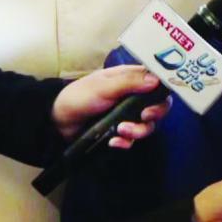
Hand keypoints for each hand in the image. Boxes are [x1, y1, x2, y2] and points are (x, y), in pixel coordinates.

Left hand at [51, 65, 170, 147]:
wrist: (57, 123)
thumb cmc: (79, 97)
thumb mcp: (103, 86)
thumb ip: (129, 82)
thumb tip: (157, 80)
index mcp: (131, 79)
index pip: (158, 81)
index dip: (164, 89)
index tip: (161, 97)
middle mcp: (134, 97)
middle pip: (159, 105)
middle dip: (155, 113)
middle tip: (145, 116)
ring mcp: (128, 116)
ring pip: (148, 125)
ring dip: (138, 130)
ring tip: (121, 131)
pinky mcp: (121, 132)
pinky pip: (133, 139)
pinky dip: (126, 142)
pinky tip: (113, 142)